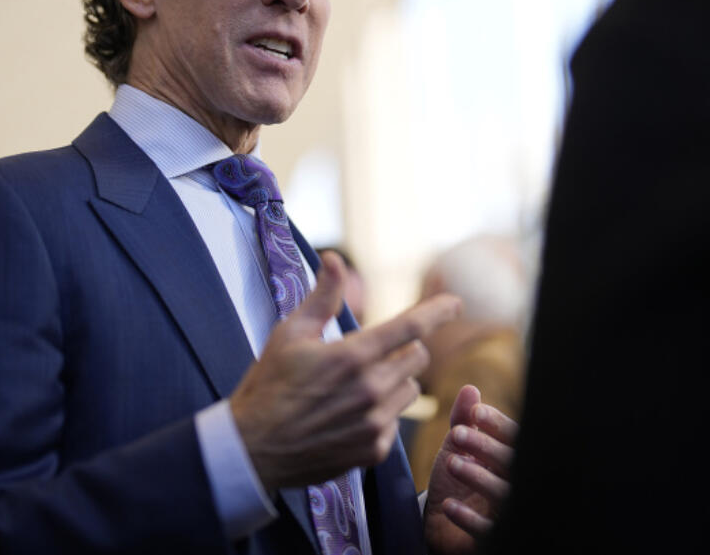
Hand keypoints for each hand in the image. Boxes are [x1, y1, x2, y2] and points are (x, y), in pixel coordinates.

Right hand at [231, 251, 460, 489]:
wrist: (253, 449)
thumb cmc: (269, 385)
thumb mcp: (290, 334)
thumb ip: (322, 296)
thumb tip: (334, 258)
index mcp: (352, 355)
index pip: (410, 326)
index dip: (438, 311)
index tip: (456, 303)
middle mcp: (370, 389)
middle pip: (416, 357)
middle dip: (401, 350)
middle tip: (370, 355)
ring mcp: (374, 423)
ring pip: (410, 390)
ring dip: (394, 383)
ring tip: (357, 388)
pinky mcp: (373, 450)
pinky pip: (395, 422)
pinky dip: (381, 415)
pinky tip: (350, 416)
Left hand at [424, 385, 517, 554]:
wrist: (442, 523)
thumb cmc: (457, 479)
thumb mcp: (457, 447)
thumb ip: (464, 419)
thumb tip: (470, 389)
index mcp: (511, 457)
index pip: (516, 437)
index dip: (498, 424)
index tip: (475, 413)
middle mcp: (516, 483)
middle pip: (512, 463)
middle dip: (485, 446)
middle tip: (457, 434)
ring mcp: (507, 512)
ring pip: (504, 494)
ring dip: (478, 477)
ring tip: (451, 462)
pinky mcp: (494, 538)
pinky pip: (489, 531)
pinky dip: (469, 518)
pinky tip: (448, 505)